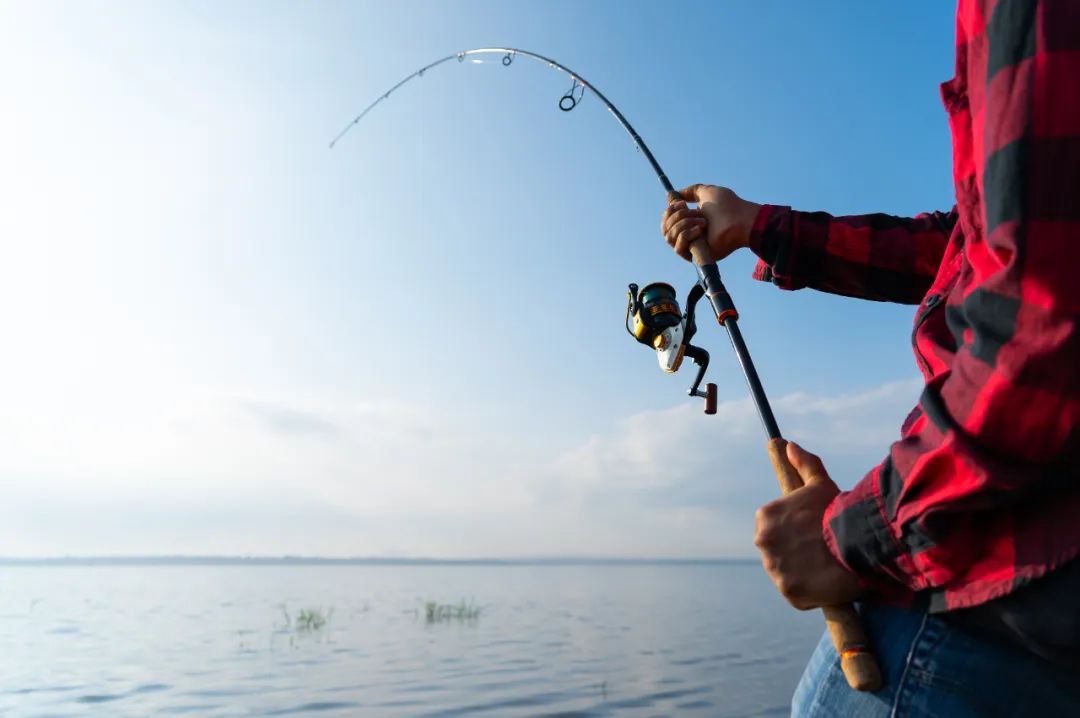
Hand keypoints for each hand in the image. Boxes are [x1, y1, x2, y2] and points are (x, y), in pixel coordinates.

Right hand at [660, 184, 760, 261]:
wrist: (740, 221)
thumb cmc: (728, 206)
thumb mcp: (707, 192)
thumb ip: (692, 191)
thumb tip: (675, 194)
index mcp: (690, 220)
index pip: (667, 220)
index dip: (669, 211)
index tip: (680, 203)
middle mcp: (688, 234)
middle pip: (664, 228)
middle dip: (676, 216)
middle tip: (690, 210)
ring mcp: (691, 245)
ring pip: (669, 236)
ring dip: (683, 223)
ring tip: (702, 221)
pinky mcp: (694, 255)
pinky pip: (678, 247)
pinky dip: (686, 234)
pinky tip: (700, 229)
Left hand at [754, 442, 864, 609]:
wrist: (857, 543)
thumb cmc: (838, 511)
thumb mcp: (820, 484)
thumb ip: (804, 465)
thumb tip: (789, 446)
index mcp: (765, 517)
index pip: (776, 527)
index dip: (795, 531)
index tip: (813, 533)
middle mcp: (763, 542)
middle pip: (778, 551)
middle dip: (795, 551)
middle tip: (820, 551)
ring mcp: (775, 569)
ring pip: (786, 572)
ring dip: (801, 571)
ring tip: (825, 566)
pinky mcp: (789, 592)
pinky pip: (796, 593)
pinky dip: (809, 591)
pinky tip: (825, 581)